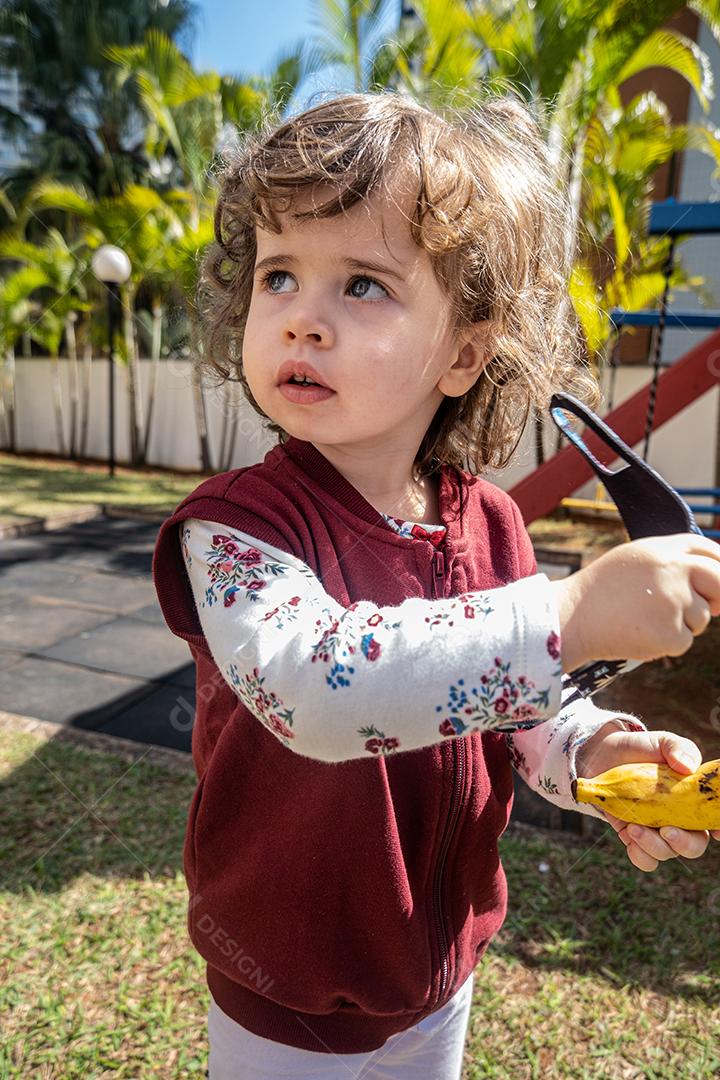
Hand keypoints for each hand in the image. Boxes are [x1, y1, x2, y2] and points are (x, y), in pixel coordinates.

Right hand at [551, 533, 719, 671]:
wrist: (571, 617)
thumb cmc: (600, 590)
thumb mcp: (634, 558)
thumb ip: (670, 559)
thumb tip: (709, 575)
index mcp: (664, 549)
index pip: (709, 551)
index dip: (719, 565)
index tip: (717, 580)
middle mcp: (674, 570)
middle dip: (717, 597)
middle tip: (710, 606)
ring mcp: (675, 602)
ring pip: (701, 617)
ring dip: (682, 623)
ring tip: (643, 619)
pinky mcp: (672, 633)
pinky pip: (684, 641)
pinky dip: (667, 643)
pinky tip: (639, 635)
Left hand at [576, 724, 718, 872]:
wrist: (606, 755)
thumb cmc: (642, 750)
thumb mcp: (663, 742)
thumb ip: (678, 748)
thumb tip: (687, 766)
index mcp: (694, 800)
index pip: (713, 819)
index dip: (718, 827)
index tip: (715, 831)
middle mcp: (680, 820)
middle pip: (694, 846)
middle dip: (683, 844)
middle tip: (667, 830)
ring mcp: (657, 831)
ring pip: (666, 854)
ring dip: (653, 846)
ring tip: (634, 827)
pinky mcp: (636, 837)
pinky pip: (644, 859)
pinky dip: (638, 854)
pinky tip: (628, 834)